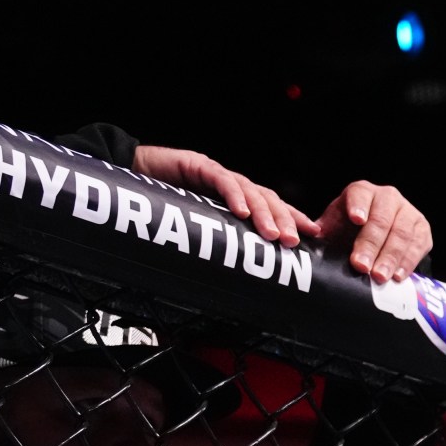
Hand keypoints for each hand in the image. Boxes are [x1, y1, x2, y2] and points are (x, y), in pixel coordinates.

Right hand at [132, 145, 320, 247]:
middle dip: (285, 221)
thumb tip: (239, 281)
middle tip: (293, 243)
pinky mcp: (198, 164)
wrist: (131, 175)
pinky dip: (234, 196)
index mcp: (237, 198)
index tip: (314, 236)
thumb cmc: (164, 207)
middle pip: (268, 199)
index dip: (294, 218)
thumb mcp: (200, 228)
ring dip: (265, 214)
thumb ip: (221, 242)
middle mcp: (232, 184)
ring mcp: (217, 173)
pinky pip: (221, 180)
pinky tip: (243, 213)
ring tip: (274, 235)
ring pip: (251, 191)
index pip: (273, 207)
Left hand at [312, 181, 432, 281]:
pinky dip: (408, 262)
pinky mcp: (422, 229)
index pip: (360, 194)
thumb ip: (321, 232)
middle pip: (381, 220)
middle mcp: (388, 197)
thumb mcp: (334, 227)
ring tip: (379, 277)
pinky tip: (398, 276)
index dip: (358, 206)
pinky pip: (418, 245)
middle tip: (361, 266)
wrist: (379, 237)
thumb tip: (304, 239)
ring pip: (401, 234)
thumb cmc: (350, 232)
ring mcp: (408, 212)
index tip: (356, 219)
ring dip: (390, 258)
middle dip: (371, 245)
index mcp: (362, 192)